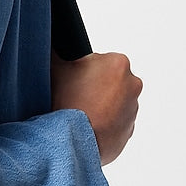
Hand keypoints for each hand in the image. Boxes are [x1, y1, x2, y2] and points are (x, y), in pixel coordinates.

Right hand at [51, 51, 142, 165]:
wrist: (73, 142)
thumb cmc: (67, 103)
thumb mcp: (56, 69)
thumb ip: (57, 51)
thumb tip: (53, 43)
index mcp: (118, 63)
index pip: (101, 61)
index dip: (85, 70)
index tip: (75, 80)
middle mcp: (132, 84)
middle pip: (110, 80)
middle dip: (96, 87)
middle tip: (76, 96)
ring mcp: (133, 108)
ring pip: (114, 102)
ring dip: (101, 105)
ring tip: (80, 113)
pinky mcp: (129, 130)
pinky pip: (115, 122)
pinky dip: (104, 123)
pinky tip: (87, 125)